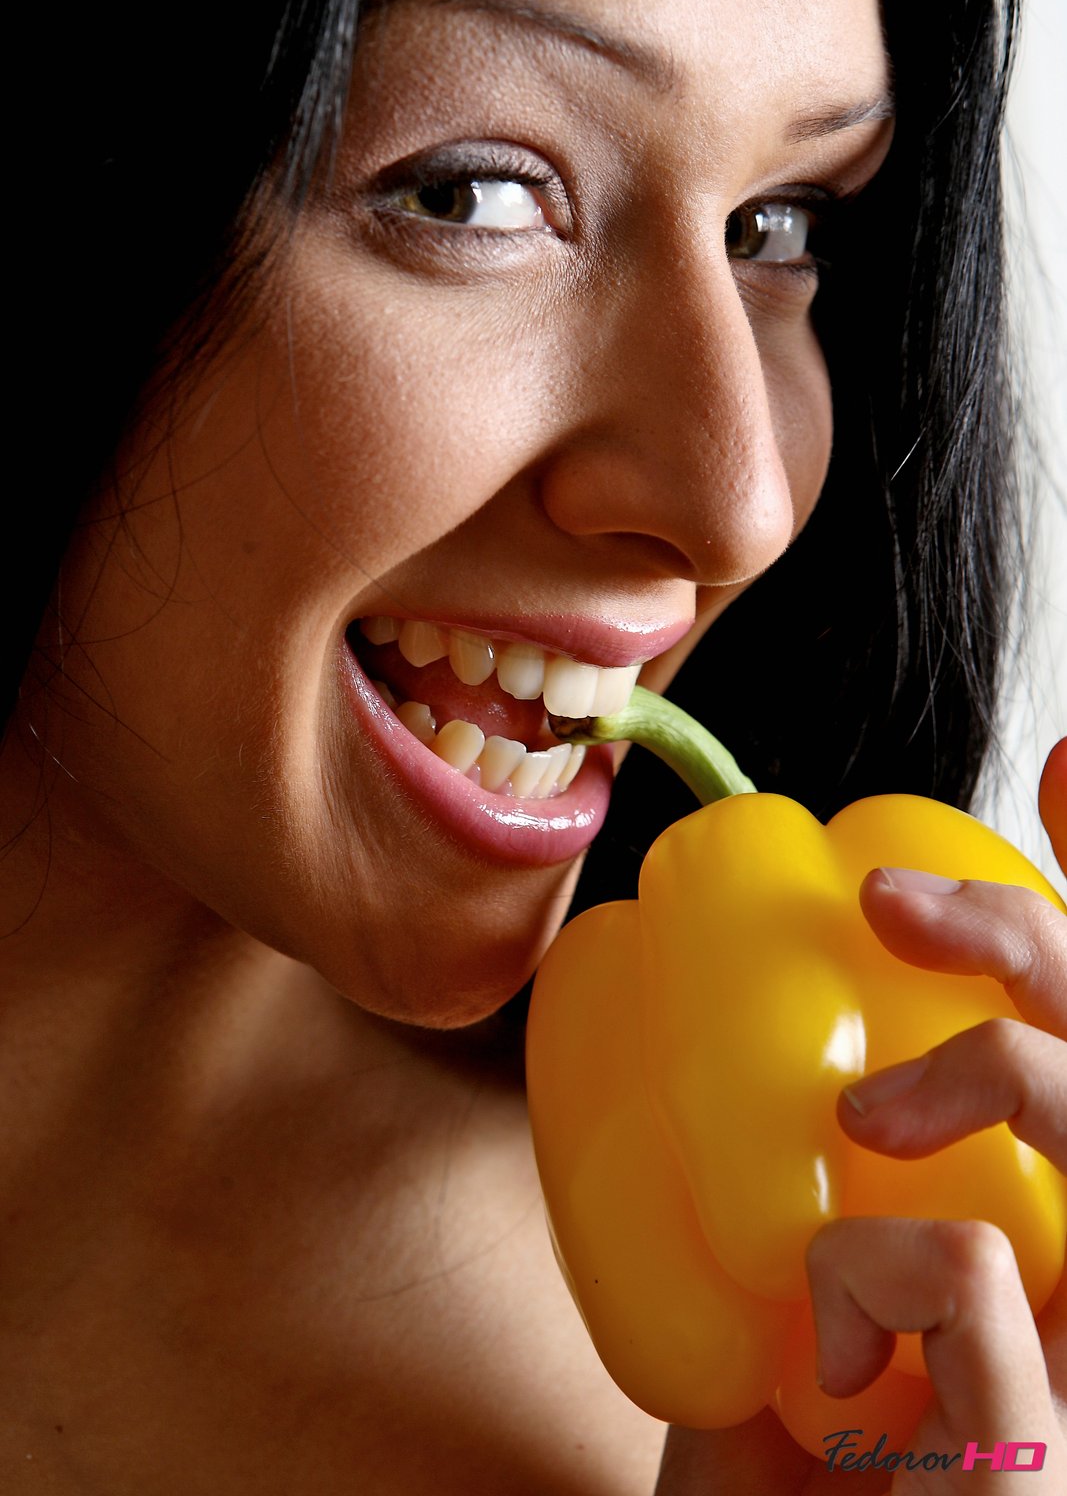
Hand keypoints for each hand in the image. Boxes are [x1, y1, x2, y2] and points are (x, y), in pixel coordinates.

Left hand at [656, 740, 1066, 1493]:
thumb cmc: (807, 1492)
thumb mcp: (803, 1323)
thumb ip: (813, 1216)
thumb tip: (770, 1085)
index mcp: (1065, 1231)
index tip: (1062, 772)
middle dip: (1025, 931)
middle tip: (886, 894)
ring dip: (980, 1069)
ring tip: (861, 1119)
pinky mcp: (1066, 1443)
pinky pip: (971, 1263)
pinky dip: (862, 1274)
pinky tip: (830, 1366)